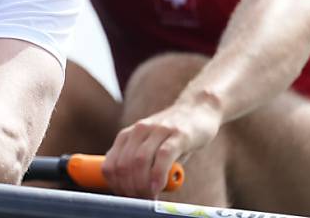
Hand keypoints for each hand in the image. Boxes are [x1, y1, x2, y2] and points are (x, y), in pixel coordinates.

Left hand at [102, 100, 220, 198]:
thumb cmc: (174, 136)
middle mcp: (139, 130)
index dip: (116, 186)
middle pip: (124, 165)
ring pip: (140, 161)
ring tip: (150, 197)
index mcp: (128, 135)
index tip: (126, 197)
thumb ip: (141, 166)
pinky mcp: (179, 134)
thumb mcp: (152, 149)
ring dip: (142, 185)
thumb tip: (133, 193)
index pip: (111, 165)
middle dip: (130, 189)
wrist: (198, 109)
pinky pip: (163, 156)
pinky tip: (158, 187)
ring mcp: (158, 130)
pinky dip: (158, 175)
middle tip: (141, 200)